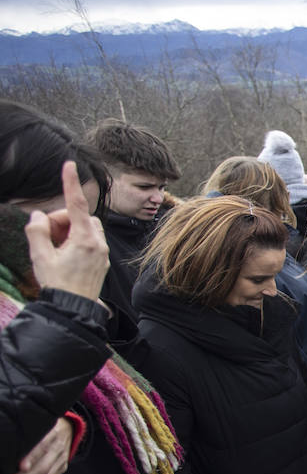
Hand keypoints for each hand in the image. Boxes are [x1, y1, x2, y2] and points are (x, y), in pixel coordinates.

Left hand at [0, 419, 74, 473]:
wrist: (68, 426)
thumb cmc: (44, 423)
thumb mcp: (36, 422)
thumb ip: (25, 434)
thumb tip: (7, 449)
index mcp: (52, 433)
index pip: (42, 447)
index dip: (31, 458)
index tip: (20, 467)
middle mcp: (58, 448)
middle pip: (41, 470)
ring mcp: (62, 460)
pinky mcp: (61, 469)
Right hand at [26, 160, 108, 299]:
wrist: (74, 309)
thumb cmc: (58, 284)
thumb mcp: (40, 256)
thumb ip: (37, 231)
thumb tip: (39, 216)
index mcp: (85, 239)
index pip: (76, 204)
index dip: (70, 183)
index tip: (70, 164)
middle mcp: (98, 243)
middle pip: (79, 216)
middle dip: (62, 221)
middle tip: (48, 238)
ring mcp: (102, 252)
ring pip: (86, 227)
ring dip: (69, 230)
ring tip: (56, 249)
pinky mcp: (102, 260)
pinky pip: (90, 240)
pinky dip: (76, 240)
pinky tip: (65, 256)